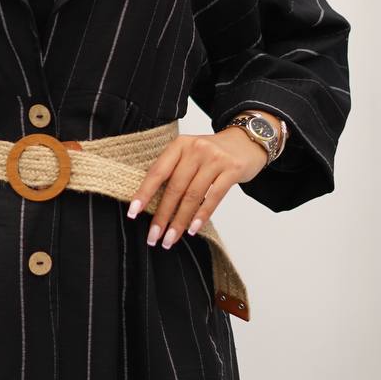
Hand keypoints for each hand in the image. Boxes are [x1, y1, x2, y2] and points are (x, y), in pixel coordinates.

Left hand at [127, 126, 267, 248]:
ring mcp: (215, 159)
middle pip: (175, 187)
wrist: (247, 141)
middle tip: (153, 236)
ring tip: (171, 238)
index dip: (144, 193)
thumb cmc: (213, 152)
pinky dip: (202, 216)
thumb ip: (174, 171)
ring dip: (180, 221)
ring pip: (193, 195)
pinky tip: (193, 229)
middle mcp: (196, 149)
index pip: (158, 171)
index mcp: (180, 145)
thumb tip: (153, 204)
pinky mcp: (232, 169)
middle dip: (162, 216)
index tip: (133, 212)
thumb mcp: (190, 153)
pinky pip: (214, 197)